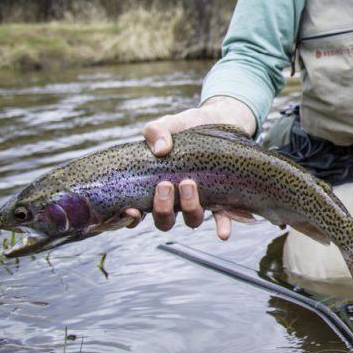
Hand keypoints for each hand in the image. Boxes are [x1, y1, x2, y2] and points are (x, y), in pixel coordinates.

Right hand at [124, 96, 257, 239]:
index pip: (137, 212)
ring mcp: (198, 200)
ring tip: (189, 184)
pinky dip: (221, 225)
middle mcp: (175, 199)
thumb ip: (156, 132)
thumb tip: (161, 149)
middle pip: (164, 220)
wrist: (219, 120)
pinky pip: (221, 217)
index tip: (131, 210)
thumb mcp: (167, 125)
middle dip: (162, 209)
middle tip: (165, 185)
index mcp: (154, 187)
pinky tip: (222, 233)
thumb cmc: (186, 128)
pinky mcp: (222, 197)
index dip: (130, 218)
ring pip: (191, 220)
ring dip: (189, 209)